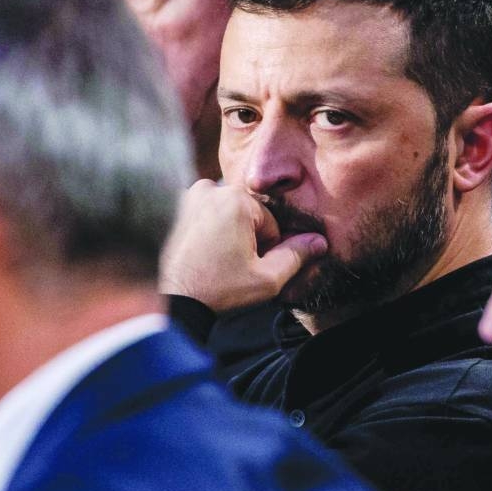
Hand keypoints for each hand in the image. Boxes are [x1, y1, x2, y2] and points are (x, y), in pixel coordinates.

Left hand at [159, 180, 326, 311]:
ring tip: (216, 260)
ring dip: (228, 232)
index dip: (265, 248)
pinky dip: (207, 229)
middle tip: (231, 265)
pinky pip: (205, 213)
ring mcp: (188, 196)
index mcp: (237, 200)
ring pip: (227, 213)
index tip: (248, 266)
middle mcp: (210, 188)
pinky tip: (201, 253)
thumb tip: (320, 241)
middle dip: (247, 238)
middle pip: (248, 214)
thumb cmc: (219, 290)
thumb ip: (296, 256)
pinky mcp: (173, 208)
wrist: (172, 301)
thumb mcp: (267, 278)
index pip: (270, 223)